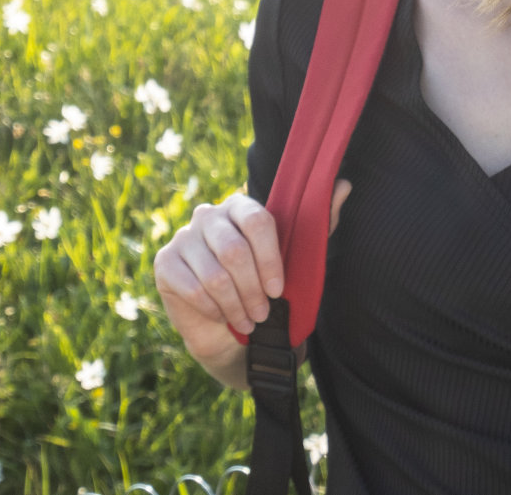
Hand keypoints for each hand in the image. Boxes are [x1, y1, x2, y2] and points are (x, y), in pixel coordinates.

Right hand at [155, 181, 352, 367]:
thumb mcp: (296, 257)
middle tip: (263, 313)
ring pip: (215, 275)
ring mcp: (183, 238)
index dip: (271, 259)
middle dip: (253, 290)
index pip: (257, 220)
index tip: (279, 289)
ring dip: (236, 305)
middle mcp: (207, 214)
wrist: (227, 327)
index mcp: (239, 205)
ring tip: (248, 320)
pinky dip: (214, 310)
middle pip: (235, 251)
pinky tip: (223, 316)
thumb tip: (345, 184)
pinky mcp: (165, 264)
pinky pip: (193, 289)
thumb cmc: (263, 285)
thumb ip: (319, 222)